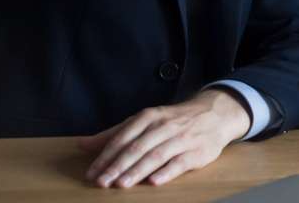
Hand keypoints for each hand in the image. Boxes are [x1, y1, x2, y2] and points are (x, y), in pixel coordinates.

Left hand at [77, 89, 249, 187]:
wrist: (216, 114)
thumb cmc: (175, 120)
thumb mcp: (146, 121)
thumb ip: (115, 134)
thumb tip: (82, 145)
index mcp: (150, 117)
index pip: (123, 137)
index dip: (106, 156)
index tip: (91, 173)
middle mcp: (165, 126)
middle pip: (138, 147)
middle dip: (118, 166)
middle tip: (102, 182)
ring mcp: (182, 138)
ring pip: (157, 155)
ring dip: (138, 170)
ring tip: (122, 184)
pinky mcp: (198, 152)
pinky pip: (180, 162)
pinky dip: (167, 172)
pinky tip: (154, 182)